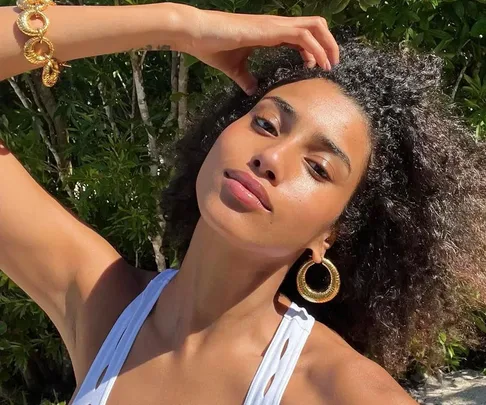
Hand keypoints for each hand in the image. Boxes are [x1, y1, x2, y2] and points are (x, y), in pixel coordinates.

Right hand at [176, 7, 338, 95]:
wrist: (196, 33)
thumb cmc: (212, 45)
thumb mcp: (233, 67)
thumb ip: (245, 77)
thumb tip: (251, 89)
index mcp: (269, 32)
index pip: (302, 35)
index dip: (313, 49)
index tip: (315, 66)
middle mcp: (275, 25)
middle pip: (315, 26)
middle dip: (329, 44)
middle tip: (331, 65)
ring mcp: (274, 25)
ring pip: (314, 27)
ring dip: (327, 46)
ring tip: (329, 65)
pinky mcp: (270, 29)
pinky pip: (302, 36)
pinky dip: (314, 49)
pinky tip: (315, 64)